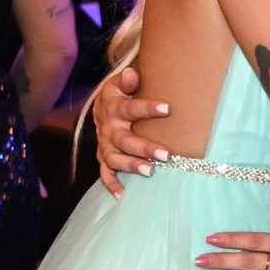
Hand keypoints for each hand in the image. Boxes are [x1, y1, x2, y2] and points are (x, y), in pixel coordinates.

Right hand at [90, 65, 171, 195]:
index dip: (147, 108)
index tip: (168, 108)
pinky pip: (105, 173)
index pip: (130, 108)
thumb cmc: (120, 94)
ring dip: (131, 166)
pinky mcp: (103, 157)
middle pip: (124, 140)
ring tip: (151, 172)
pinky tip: (124, 195)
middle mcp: (108, 128)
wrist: (101, 107)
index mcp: (114, 107)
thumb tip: (132, 75)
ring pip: (115, 158)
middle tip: (166, 154)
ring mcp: (105, 145)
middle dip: (144, 147)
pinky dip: (112, 184)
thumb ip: (127, 80)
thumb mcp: (120, 83)